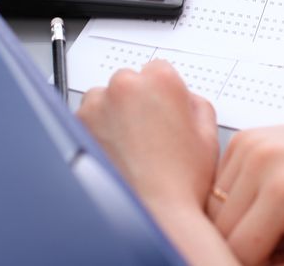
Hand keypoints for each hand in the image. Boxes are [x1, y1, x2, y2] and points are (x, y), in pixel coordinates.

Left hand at [78, 61, 218, 213]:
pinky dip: (96, 133)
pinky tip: (114, 155)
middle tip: (148, 133)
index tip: (161, 110)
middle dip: (135, 103)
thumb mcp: (208, 134)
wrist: (153, 214)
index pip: (158, 69)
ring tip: (129, 148)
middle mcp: (124, 86)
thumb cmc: (180, 180)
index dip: (161, 93)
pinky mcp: (75, 127)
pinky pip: (85, 121)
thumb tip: (183, 98)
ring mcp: (96, 105)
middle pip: (129, 82)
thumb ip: (196, 103)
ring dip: (112, 115)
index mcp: (160, 80)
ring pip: (103, 100)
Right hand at [207, 108, 283, 265]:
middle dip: (249, 247)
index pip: (238, 250)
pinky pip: (220, 188)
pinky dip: (239, 204)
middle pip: (220, 230)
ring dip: (241, 225)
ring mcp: (249, 144)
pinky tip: (273, 201)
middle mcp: (260, 159)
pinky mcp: (244, 140)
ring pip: (214, 210)